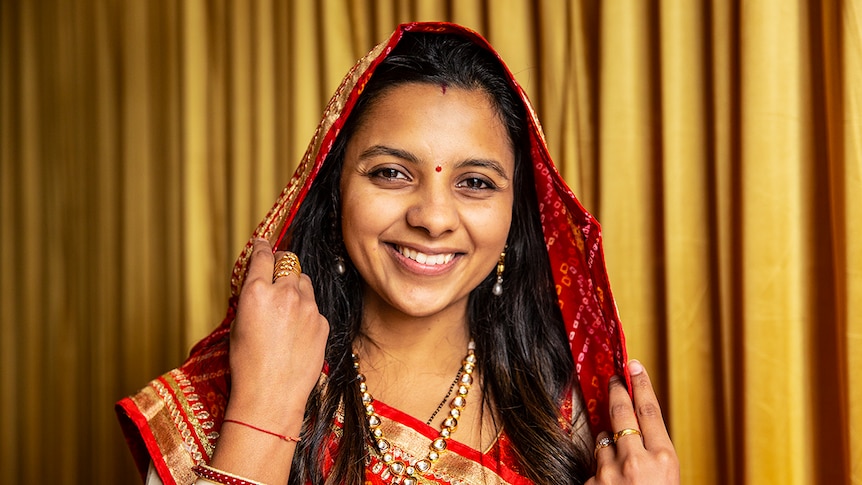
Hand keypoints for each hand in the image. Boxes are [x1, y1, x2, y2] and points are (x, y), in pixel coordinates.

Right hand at [226, 238, 329, 429]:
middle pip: (289, 262)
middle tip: (278, 271)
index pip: (263, 256)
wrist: (271, 396)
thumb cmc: (247, 365)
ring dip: (296, 287)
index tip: (264, 245)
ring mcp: (308, 308)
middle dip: (282, 264)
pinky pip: (314, 307)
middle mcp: (285, 294)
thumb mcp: (237, 324)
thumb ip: (250, 297)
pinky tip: (296, 331)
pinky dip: (306, 312)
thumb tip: (259, 284)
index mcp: (257, 292)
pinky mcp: (322, 322)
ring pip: (305, 282)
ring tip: (286, 308)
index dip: (263, 248)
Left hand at [587, 360, 678, 483]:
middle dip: (616, 391)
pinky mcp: (590, 482)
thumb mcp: (668, 475)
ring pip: (603, 439)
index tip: (634, 367)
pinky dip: (601, 470)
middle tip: (614, 378)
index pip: (649, 410)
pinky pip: (594, 464)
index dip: (640, 385)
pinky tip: (611, 484)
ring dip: (610, 444)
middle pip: (621, 412)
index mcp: (663, 459)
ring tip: (621, 467)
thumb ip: (654, 451)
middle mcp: (635, 462)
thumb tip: (638, 424)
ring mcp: (610, 472)